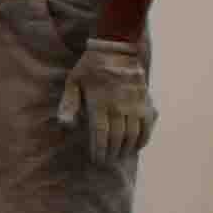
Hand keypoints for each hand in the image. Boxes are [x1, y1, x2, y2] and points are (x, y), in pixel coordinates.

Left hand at [60, 36, 155, 158]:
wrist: (116, 49)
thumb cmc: (90, 67)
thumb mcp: (73, 82)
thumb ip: (68, 104)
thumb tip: (65, 125)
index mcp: (100, 103)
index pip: (101, 134)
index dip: (99, 151)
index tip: (96, 161)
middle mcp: (119, 106)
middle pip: (117, 138)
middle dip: (111, 154)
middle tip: (106, 163)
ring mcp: (135, 105)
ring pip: (133, 135)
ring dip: (126, 150)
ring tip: (119, 158)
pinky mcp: (146, 102)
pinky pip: (148, 126)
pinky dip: (143, 139)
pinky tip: (137, 146)